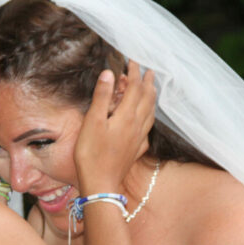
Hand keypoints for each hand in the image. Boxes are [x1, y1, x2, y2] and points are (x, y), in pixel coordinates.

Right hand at [74, 61, 155, 194]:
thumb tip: (109, 73)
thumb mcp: (92, 122)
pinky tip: (146, 122)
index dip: (134, 73)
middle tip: (149, 71)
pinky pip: (148, 130)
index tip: (132, 61)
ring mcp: (138, 139)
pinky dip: (149, 119)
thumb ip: (102, 97)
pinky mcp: (136, 151)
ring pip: (150, 114)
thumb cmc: (92, 154)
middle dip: (148, 83)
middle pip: (146, 99)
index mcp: (126, 116)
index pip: (134, 88)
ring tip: (152, 90)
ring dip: (151, 99)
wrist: (101, 183)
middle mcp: (137, 126)